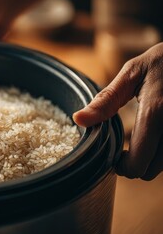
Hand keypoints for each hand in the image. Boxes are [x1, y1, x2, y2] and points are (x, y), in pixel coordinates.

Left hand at [74, 42, 162, 179]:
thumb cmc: (161, 62)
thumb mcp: (131, 74)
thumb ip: (106, 101)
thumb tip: (78, 120)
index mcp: (156, 111)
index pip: (138, 161)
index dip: (122, 167)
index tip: (114, 157)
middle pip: (150, 171)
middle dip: (134, 166)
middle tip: (125, 152)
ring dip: (149, 161)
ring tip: (140, 143)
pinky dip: (161, 152)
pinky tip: (154, 138)